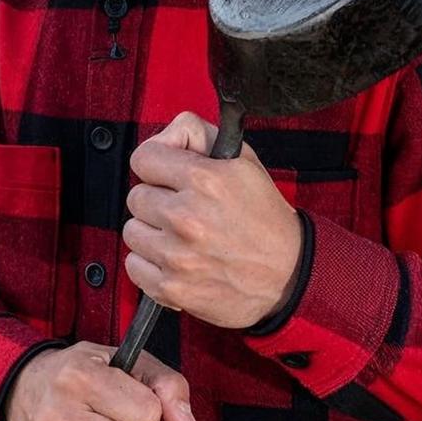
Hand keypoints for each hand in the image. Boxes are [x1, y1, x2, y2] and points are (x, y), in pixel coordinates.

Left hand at [122, 111, 304, 328]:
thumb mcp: (243, 159)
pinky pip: (134, 265)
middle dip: (158, 201)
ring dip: (153, 233)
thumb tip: (165, 136)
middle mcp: (186, 216)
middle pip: (136, 197)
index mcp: (203, 180)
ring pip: (132, 231)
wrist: (289, 274)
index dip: (156, 165)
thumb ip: (197, 134)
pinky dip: (150, 264)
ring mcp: (177, 255)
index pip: (143, 159)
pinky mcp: (172, 287)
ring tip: (182, 237)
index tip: (166, 176)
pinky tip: (176, 259)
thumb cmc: (264, 218)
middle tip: (183, 210)